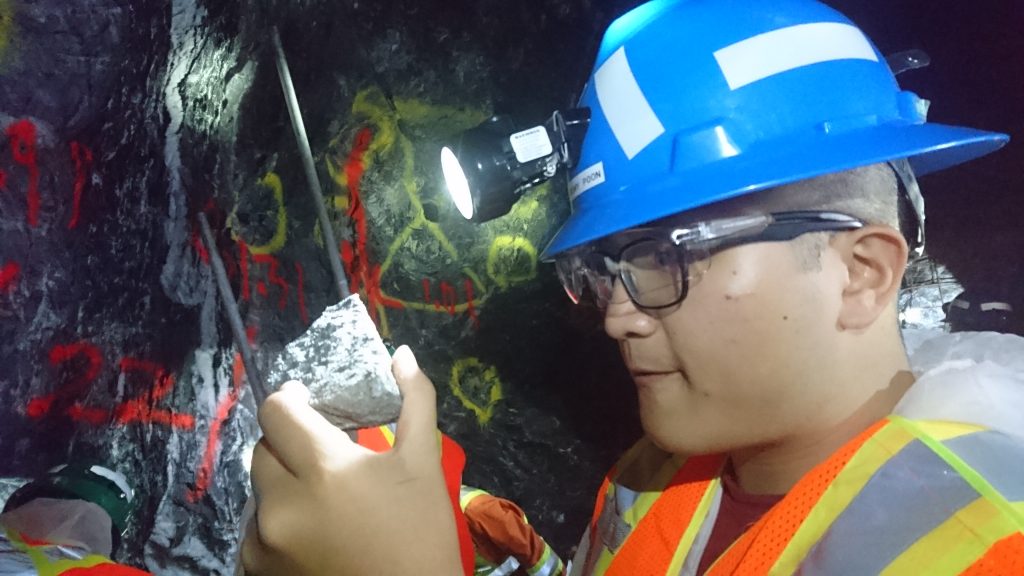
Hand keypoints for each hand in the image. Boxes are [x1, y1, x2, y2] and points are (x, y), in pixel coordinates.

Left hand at [240, 345, 462, 574]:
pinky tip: (313, 537)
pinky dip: (277, 528)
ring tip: (323, 505)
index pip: (276, 411)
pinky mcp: (257, 572)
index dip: (292, 400)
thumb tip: (402, 354)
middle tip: (326, 461)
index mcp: (322, 468)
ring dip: (283, 488)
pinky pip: (255, 532)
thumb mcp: (425, 466)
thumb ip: (414, 402)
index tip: (312, 407)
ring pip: (259, 492)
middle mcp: (281, 504)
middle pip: (264, 450)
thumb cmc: (422, 537)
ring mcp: (263, 543)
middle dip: (290, 446)